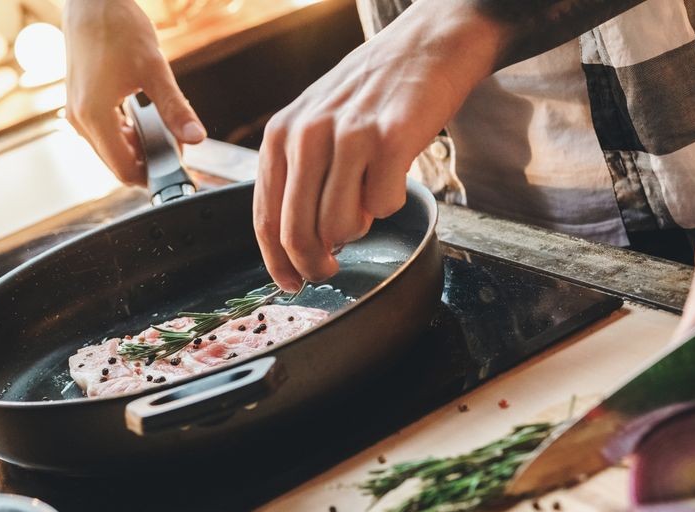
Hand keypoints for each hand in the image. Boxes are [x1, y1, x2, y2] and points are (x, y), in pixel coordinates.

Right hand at [63, 0, 205, 184]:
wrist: (91, 1)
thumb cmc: (117, 27)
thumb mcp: (154, 69)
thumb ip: (176, 109)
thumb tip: (196, 138)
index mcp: (94, 116)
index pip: (124, 169)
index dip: (153, 174)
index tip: (177, 167)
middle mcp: (80, 120)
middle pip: (117, 163)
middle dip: (148, 161)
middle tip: (176, 144)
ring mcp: (77, 113)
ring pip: (111, 150)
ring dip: (138, 148)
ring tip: (163, 128)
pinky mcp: (80, 105)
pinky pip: (104, 134)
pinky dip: (126, 135)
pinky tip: (146, 119)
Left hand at [253, 0, 505, 290]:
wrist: (427, 45)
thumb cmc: (374, 92)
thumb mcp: (317, 123)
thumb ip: (302, 174)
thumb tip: (305, 240)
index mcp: (281, 134)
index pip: (266, 217)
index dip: (277, 261)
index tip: (291, 283)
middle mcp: (307, 135)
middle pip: (298, 232)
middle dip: (315, 264)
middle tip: (330, 270)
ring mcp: (347, 137)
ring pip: (339, 227)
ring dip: (358, 229)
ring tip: (369, 199)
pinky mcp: (388, 141)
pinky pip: (383, 207)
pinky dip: (391, 203)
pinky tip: (395, 175)